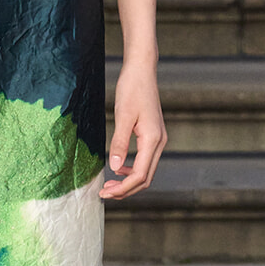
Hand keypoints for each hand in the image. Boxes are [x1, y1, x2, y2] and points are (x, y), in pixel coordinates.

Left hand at [99, 58, 165, 200]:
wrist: (142, 72)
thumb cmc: (132, 90)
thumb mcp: (123, 116)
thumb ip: (119, 143)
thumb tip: (114, 167)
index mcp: (153, 140)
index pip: (139, 175)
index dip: (122, 188)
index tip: (104, 193)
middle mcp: (159, 142)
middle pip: (145, 178)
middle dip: (126, 190)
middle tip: (104, 193)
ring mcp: (158, 140)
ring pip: (146, 171)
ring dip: (128, 181)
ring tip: (109, 184)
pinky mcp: (153, 136)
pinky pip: (145, 161)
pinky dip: (132, 170)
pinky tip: (118, 168)